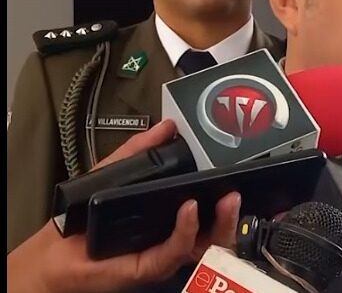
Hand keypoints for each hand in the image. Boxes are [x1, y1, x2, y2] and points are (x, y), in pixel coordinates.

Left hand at [7, 120, 240, 292]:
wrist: (53, 251)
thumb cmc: (84, 220)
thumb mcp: (117, 173)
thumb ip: (142, 149)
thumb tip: (168, 125)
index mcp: (174, 221)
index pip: (211, 213)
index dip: (227, 199)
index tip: (237, 177)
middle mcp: (175, 240)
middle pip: (218, 232)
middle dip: (233, 214)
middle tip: (237, 191)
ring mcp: (166, 255)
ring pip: (206, 245)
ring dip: (220, 223)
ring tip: (226, 199)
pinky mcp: (151, 266)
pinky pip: (176, 250)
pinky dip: (187, 229)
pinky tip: (188, 209)